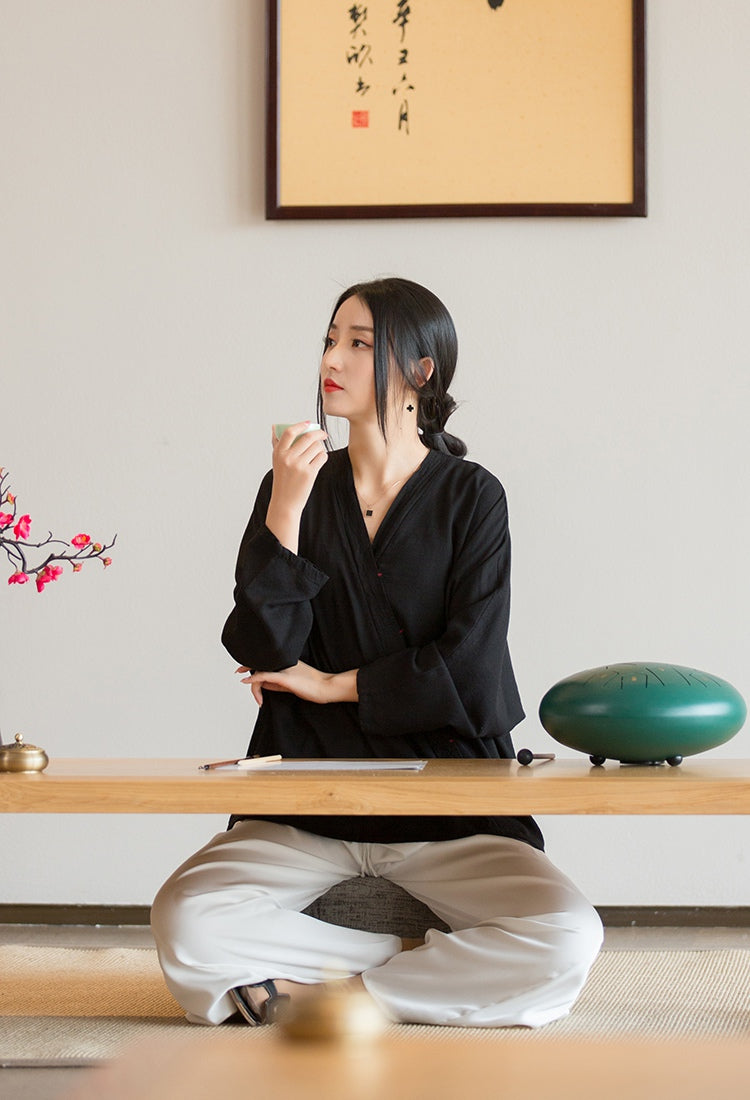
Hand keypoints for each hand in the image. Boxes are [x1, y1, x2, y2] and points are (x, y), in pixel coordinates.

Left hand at [236, 661, 357, 705]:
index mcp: (285, 662)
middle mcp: (283, 663)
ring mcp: (283, 669)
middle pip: (260, 666)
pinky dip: (253, 679)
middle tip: (240, 676)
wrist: (326, 687)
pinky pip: (264, 676)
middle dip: (248, 671)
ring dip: (254, 687)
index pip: (264, 661)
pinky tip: (246, 681)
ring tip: (259, 700)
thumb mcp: (291, 684)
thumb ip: (276, 683)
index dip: (251, 663)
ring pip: (260, 672)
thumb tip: (262, 684)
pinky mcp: (284, 677)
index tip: (241, 668)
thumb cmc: (312, 686)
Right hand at [266, 422, 327, 551]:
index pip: (289, 432)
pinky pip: (322, 457)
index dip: (301, 425)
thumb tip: (275, 427)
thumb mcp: (276, 461)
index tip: (309, 423)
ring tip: (319, 452)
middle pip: (308, 437)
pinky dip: (323, 456)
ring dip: (321, 447)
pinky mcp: (309, 473)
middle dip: (319, 434)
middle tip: (323, 435)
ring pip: (317, 447)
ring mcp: (299, 465)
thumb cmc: (282, 480)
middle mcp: (288, 458)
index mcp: (279, 453)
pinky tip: (320, 460)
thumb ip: (277, 444)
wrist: (285, 502)